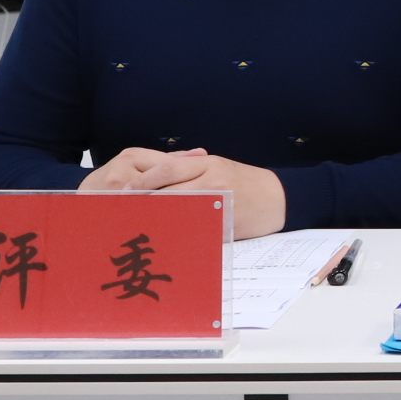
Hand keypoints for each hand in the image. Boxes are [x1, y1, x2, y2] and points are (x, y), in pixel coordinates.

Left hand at [81, 147, 285, 239]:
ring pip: (177, 205)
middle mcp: (213, 176)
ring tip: (134, 225)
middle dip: (142, 198)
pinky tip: (163, 236)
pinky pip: (195, 223)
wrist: (281, 198)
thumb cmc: (247, 184)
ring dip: (154, 215)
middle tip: (119, 210)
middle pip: (168, 185)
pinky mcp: (225, 218)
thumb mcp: (220, 168)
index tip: (123, 190)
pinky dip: (177, 229)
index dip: (143, 180)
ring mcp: (220, 197)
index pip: (167, 167)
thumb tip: (152, 185)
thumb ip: (191, 172)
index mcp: (208, 163)